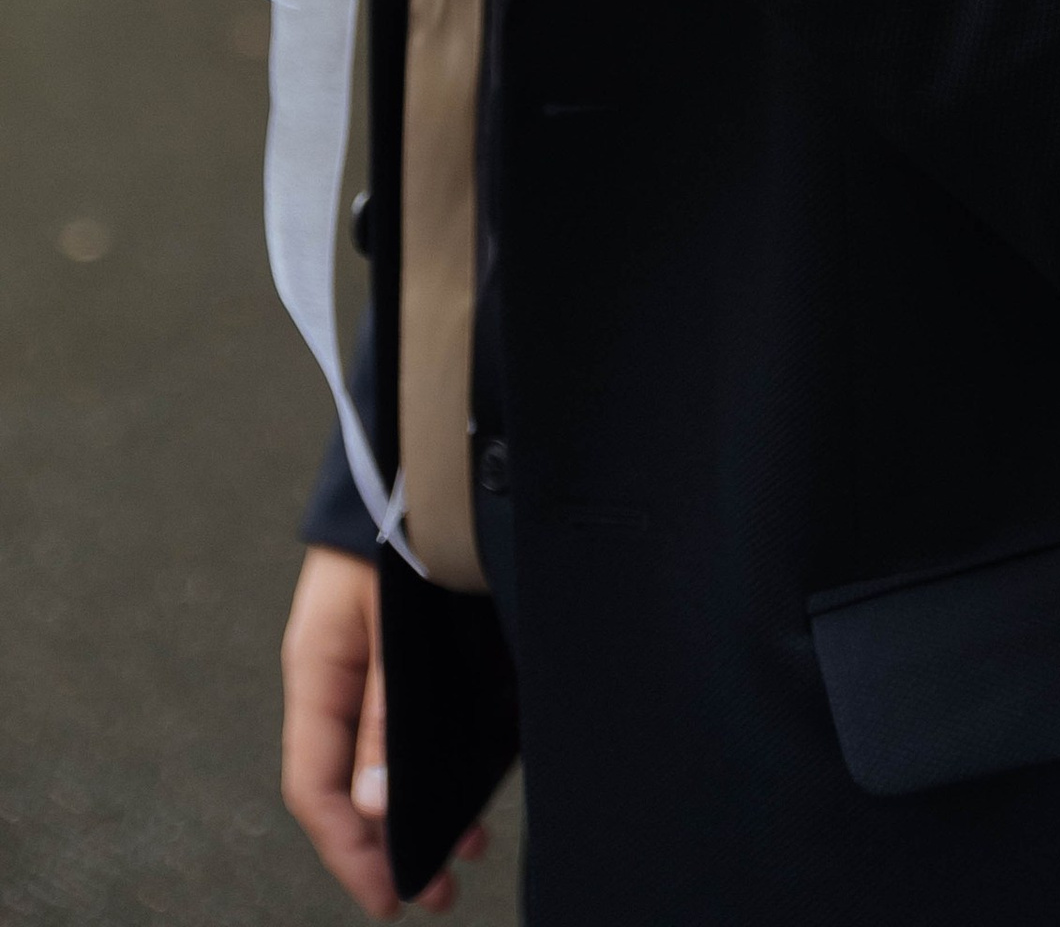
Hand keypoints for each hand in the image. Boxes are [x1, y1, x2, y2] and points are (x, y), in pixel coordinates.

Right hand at [281, 544, 487, 914]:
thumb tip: (376, 808)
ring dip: (418, 808)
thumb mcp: (391, 625)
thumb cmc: (398, 519)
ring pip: (385, 757)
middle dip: (389, 845)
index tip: (389, 898)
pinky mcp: (409, 644)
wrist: (412, 446)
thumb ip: (385, 714)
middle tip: (439, 894)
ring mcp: (371, 659)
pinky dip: (436, 761)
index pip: (316, 788)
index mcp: (317, 670)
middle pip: (351, 784)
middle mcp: (339, 673)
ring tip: (466, 854)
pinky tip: (472, 787)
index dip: (349, 851)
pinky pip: (410, 721)